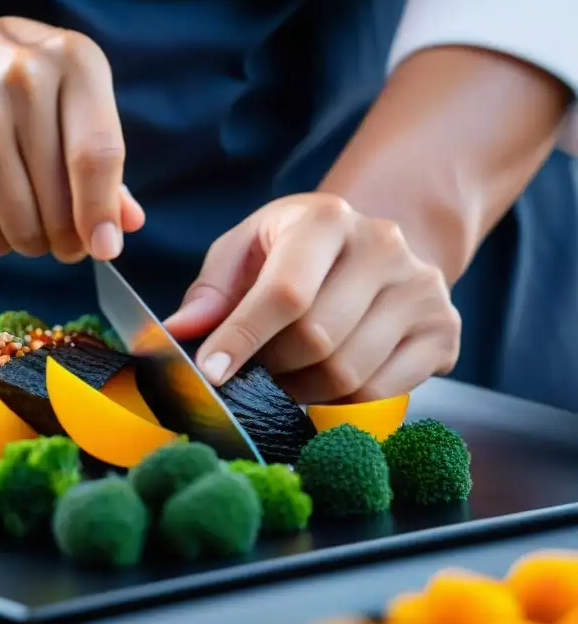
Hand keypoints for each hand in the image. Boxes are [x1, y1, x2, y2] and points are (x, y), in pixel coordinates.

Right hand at [0, 8, 144, 261]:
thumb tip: (123, 225)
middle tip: (58, 236)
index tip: (103, 248)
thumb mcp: (66, 90)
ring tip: (15, 213)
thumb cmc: (10, 80)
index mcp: (67, 61)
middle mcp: (10, 87)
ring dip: (21, 241)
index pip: (95, 156)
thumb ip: (99, 152)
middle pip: (53, 209)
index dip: (101, 213)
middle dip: (62, 239)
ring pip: (10, 233)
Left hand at [164, 193, 461, 403]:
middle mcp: (384, 246)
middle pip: (316, 339)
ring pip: (349, 373)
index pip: (285, 292)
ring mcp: (421, 288)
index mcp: (327, 219)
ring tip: (286, 379)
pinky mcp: (444, 329)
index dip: (242, 338)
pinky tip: (324, 386)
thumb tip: (180, 331)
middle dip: (272, 369)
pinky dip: (341, 404)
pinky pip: (383, 393)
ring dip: (302, 391)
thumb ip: (211, 291)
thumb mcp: (246, 252)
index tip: (211, 373)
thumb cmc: (291, 253)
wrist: (370, 248)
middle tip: (253, 375)